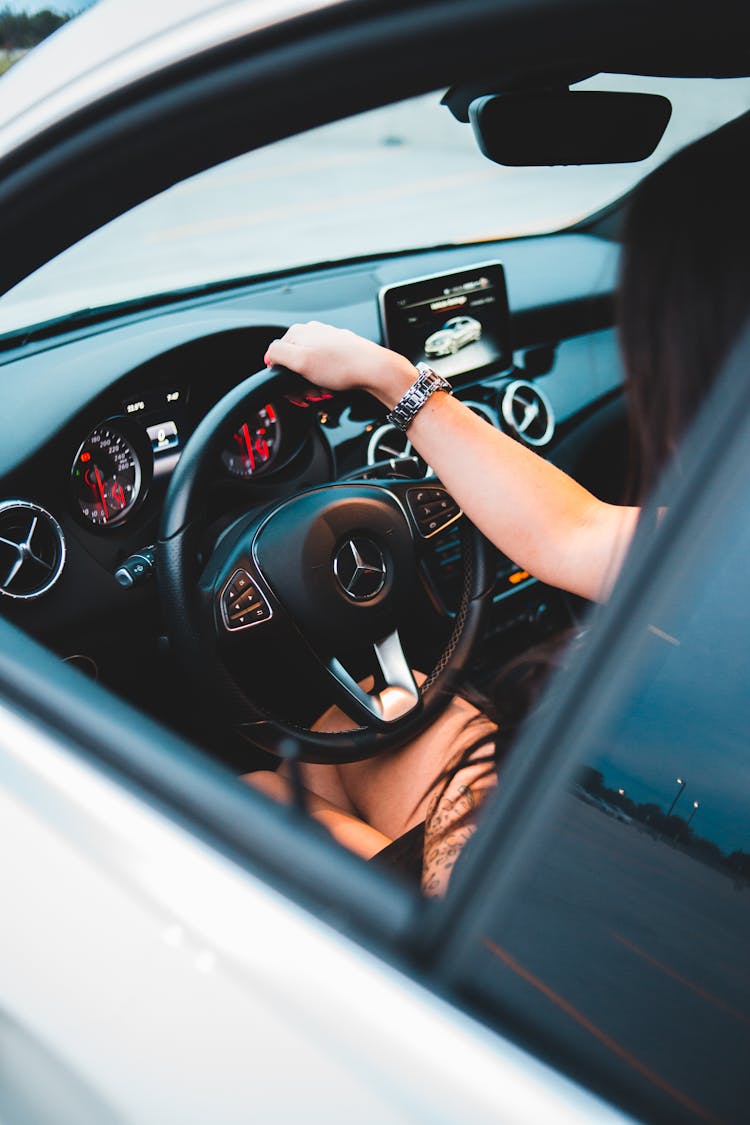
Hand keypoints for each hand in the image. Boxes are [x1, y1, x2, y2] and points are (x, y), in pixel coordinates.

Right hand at [264, 321, 415, 407]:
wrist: (375, 370)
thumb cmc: (342, 366)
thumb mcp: (300, 361)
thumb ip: (277, 354)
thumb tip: (268, 356)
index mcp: (298, 332)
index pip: (276, 358)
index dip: (283, 380)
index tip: (295, 392)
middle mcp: (312, 332)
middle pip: (293, 365)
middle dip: (299, 384)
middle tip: (311, 394)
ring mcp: (327, 340)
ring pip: (309, 369)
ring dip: (313, 384)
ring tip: (324, 391)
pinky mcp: (340, 350)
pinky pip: (324, 369)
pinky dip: (325, 381)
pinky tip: (333, 386)